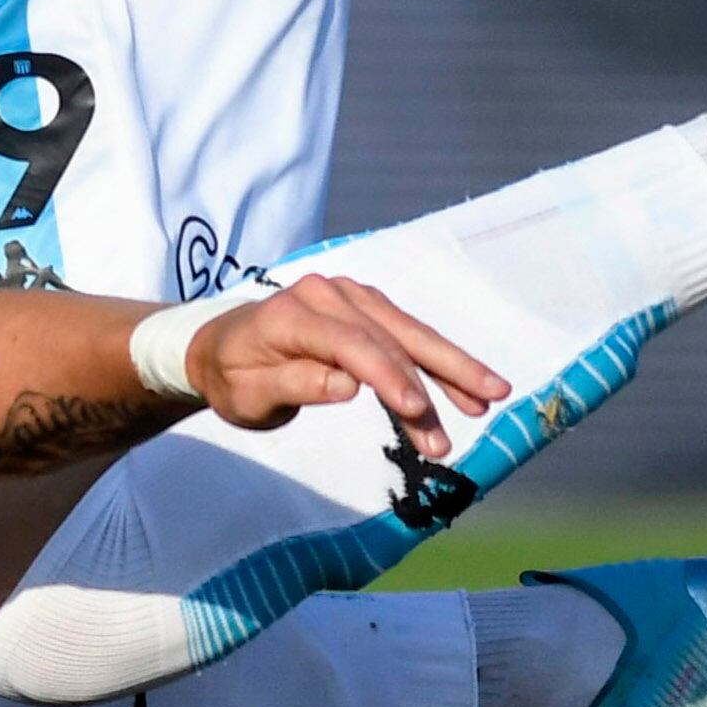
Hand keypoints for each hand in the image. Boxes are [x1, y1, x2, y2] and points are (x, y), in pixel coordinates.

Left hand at [184, 276, 508, 452]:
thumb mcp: (248, 395)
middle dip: (445, 368)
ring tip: (488, 401)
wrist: (218, 347)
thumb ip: (295, 386)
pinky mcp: (364, 309)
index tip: (418, 411)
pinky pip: (404, 336)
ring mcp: (350, 297)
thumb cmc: (231, 377)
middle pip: (395, 333)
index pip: (352, 345)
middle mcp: (328, 295)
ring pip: (409, 334)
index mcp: (293, 314)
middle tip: (489, 399)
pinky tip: (463, 389)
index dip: (389, 378)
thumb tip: (347, 387)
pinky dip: (434, 363)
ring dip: (450, 369)